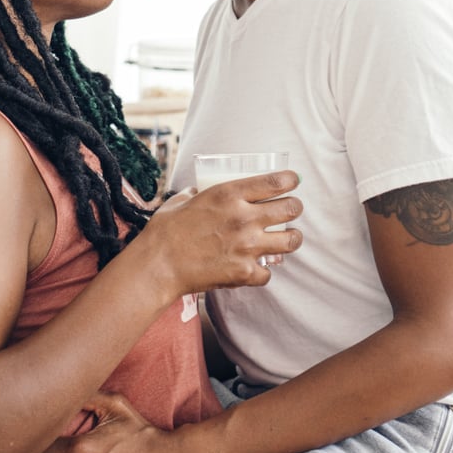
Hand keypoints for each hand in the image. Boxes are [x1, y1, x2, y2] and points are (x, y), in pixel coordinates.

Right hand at [140, 169, 301, 296]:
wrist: (158, 265)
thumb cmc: (165, 231)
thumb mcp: (182, 200)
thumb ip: (197, 192)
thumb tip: (200, 189)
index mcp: (229, 194)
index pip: (276, 181)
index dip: (290, 180)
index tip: (292, 181)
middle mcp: (244, 218)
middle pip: (291, 209)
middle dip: (294, 208)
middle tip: (290, 210)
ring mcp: (247, 246)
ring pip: (291, 240)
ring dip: (291, 238)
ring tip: (286, 238)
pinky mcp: (244, 272)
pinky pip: (268, 272)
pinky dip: (263, 270)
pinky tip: (255, 267)